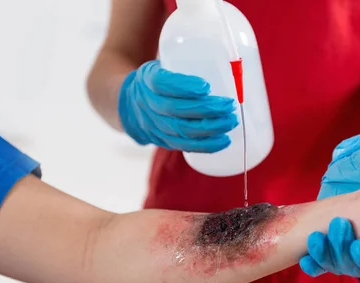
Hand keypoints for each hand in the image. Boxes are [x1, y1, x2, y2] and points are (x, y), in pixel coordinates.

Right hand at [118, 60, 238, 152]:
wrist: (128, 105)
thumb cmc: (156, 80)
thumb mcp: (161, 65)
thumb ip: (184, 61)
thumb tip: (229, 59)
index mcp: (147, 80)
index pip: (162, 83)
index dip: (183, 86)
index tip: (206, 86)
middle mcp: (148, 105)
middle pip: (176, 110)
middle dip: (206, 109)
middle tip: (229, 105)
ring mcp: (155, 126)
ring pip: (182, 131)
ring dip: (210, 128)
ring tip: (231, 121)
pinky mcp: (164, 141)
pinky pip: (185, 146)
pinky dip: (206, 145)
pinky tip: (224, 140)